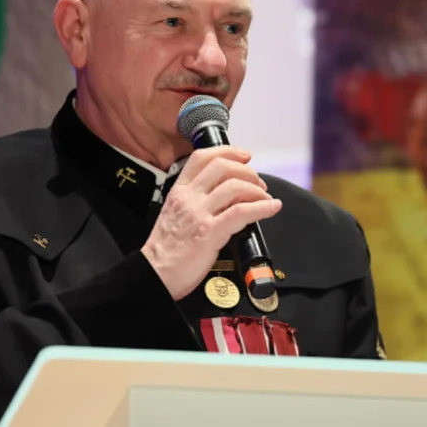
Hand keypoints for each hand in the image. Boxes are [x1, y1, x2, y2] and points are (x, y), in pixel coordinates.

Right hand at [140, 146, 282, 300]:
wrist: (154, 274)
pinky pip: (242, 212)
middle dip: (247, 171)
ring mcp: (199, 213)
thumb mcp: (175, 214)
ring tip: (265, 197)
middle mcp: (189, 197)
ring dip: (257, 189)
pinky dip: (262, 207)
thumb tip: (225, 198)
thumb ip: (195, 202)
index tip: (244, 156)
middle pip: (223, 167)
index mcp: (178, 191)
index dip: (227, 151)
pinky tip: (272, 207)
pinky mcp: (210, 232)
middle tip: (259, 183)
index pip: (201, 157)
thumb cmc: (166, 250)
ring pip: (235, 186)